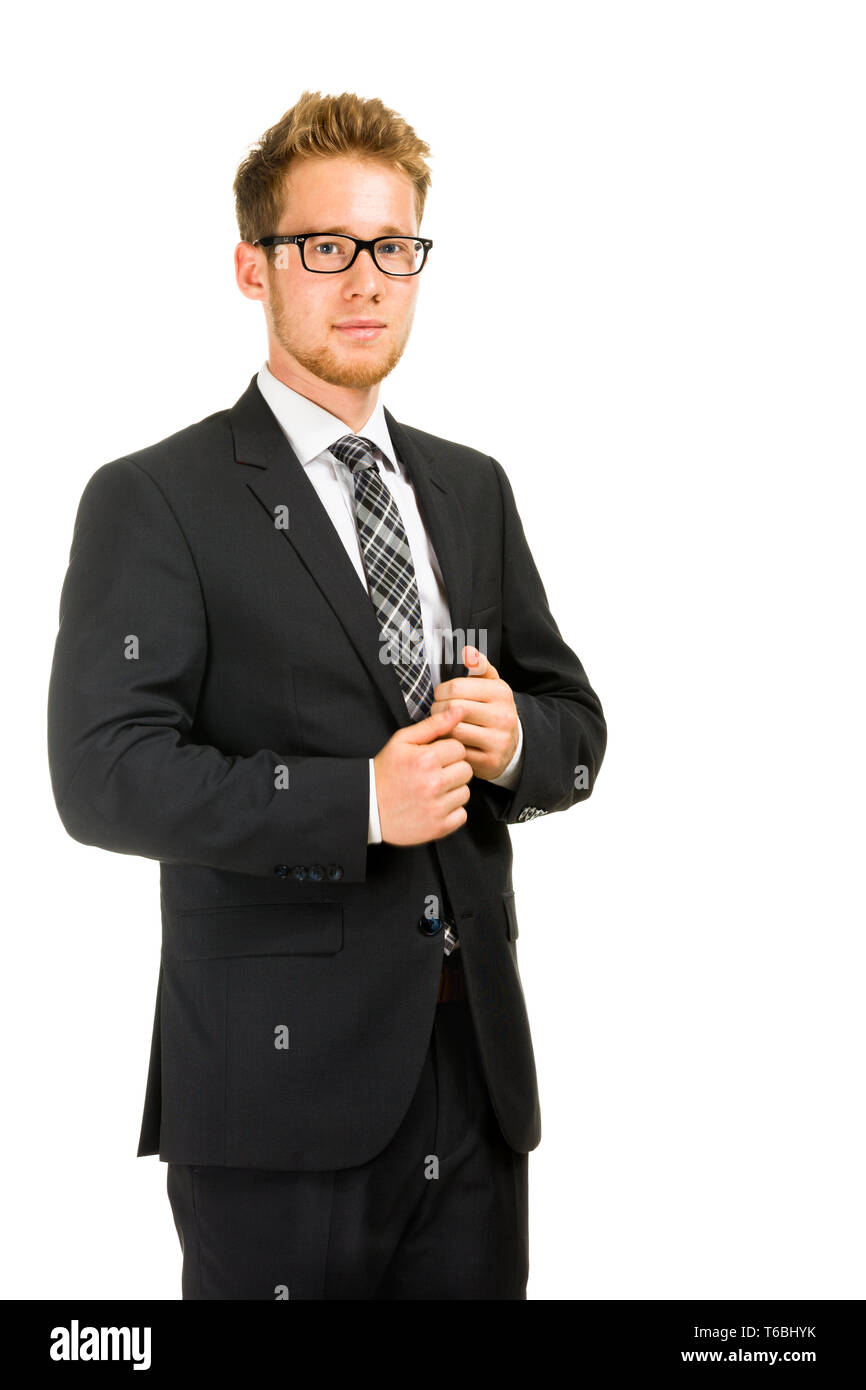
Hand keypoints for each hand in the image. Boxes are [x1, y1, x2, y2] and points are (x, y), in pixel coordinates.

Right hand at [374, 704, 472, 845]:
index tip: (433, 758)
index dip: (447, 752)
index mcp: (425, 759)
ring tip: (432, 790)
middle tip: (433, 774)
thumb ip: (433, 725)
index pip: (459, 748)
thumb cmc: (385, 771)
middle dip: (452, 770)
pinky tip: (434, 806)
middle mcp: (433, 783)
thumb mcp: (402, 741)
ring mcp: (436, 807)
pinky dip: (451, 812)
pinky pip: (462, 815)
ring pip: (465, 793)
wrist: (367, 806)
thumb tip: (460, 710)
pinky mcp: (438, 827)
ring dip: (453, 791)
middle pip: (466, 770)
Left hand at [431, 646, 518, 780]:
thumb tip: (466, 650)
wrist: (512, 746)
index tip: (441, 696)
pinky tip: (450, 741)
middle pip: (453, 709)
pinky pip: (457, 751)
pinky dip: (449, 746)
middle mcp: (503, 716)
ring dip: (442, 728)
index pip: (455, 688)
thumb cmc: (493, 710)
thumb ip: (478, 666)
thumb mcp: (490, 685)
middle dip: (438, 710)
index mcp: (501, 692)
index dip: (441, 692)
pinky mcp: (490, 761)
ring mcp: (498, 740)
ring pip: (453, 730)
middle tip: (438, 712)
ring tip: (443, 725)